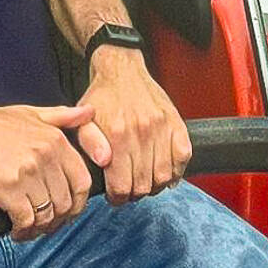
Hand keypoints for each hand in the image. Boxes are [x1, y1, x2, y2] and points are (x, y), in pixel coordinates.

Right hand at [0, 101, 95, 238]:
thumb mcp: (31, 113)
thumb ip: (63, 116)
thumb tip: (90, 113)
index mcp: (55, 140)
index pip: (82, 182)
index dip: (78, 204)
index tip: (67, 212)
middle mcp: (45, 156)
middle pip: (65, 203)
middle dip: (57, 220)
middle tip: (45, 225)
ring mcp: (27, 173)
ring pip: (47, 214)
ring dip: (40, 228)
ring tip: (29, 228)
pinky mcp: (7, 188)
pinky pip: (26, 220)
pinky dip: (23, 230)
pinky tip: (16, 229)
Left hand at [75, 47, 191, 204]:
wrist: (121, 70)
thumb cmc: (101, 98)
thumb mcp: (83, 121)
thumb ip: (89, 144)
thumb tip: (104, 162)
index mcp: (117, 134)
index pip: (122, 186)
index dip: (117, 197)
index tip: (115, 196)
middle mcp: (142, 131)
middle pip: (143, 185)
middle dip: (134, 193)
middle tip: (129, 190)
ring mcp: (162, 127)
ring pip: (165, 175)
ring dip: (155, 185)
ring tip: (145, 181)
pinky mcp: (176, 122)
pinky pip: (184, 156)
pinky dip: (178, 170)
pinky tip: (166, 172)